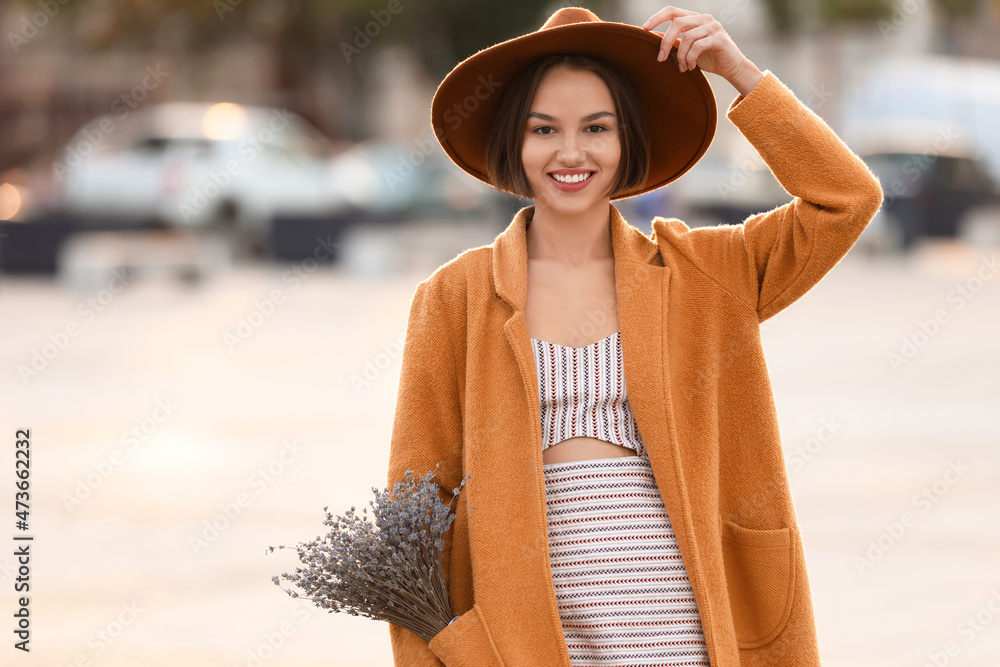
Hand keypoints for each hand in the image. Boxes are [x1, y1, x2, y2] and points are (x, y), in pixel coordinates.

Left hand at [641, 6, 762, 96]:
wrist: (731, 68)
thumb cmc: (708, 58)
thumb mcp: (686, 50)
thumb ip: (674, 41)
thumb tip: (654, 35)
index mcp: (694, 18)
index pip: (672, 11)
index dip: (657, 18)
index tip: (644, 29)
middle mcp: (703, 18)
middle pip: (677, 22)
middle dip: (666, 42)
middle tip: (660, 59)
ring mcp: (712, 26)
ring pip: (687, 37)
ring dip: (681, 55)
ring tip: (683, 67)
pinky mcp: (719, 38)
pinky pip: (698, 46)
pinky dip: (691, 58)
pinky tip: (691, 67)